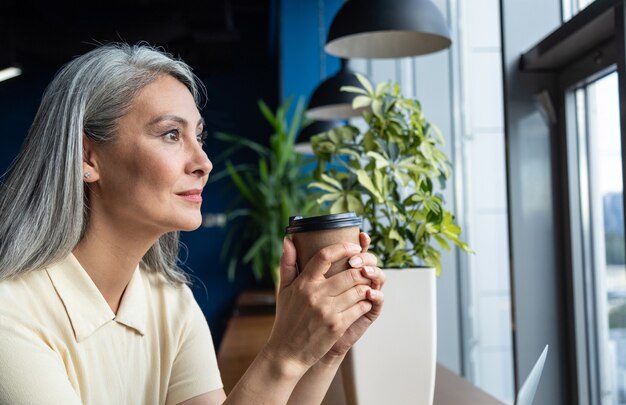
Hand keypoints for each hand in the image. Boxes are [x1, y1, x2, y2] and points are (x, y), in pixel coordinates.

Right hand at [264, 237, 377, 375]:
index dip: (343, 247)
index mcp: (303, 283)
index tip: (355, 246)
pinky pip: (360, 307)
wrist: (287, 352)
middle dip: (362, 269)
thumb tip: (288, 240)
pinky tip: (364, 301)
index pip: (324, 256)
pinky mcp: (337, 326)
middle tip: (366, 268)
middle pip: (349, 273)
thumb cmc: (287, 318)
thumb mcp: (284, 290)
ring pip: (358, 290)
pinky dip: (366, 302)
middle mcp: (315, 295)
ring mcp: (327, 311)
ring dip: (366, 286)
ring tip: (366, 284)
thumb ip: (287, 264)